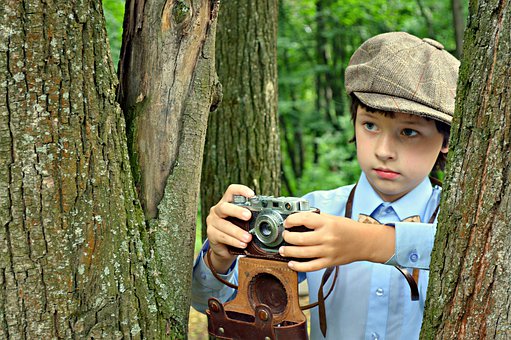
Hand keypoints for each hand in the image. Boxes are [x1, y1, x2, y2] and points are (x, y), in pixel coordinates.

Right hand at [205, 184, 254, 272]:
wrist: (224, 249)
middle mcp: (217, 210)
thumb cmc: (236, 231)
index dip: (241, 190)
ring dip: (237, 232)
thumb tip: (269, 216)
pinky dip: (234, 241)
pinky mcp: (211, 234)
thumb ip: (250, 217)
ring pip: (224, 225)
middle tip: (248, 216)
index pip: (231, 191)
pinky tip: (242, 244)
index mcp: (226, 203)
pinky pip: (222, 237)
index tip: (252, 195)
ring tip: (248, 238)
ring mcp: (212, 222)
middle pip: (224, 207)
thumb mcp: (243, 222)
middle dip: (237, 211)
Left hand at [279, 212, 394, 271]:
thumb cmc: (348, 228)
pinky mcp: (329, 262)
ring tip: (283, 249)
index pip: (304, 219)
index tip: (287, 223)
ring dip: (289, 252)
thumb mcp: (332, 218)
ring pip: (303, 253)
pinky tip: (291, 264)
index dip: (291, 220)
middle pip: (300, 239)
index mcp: (327, 223)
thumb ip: (316, 219)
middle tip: (284, 236)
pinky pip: (311, 266)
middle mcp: (327, 237)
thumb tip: (298, 219)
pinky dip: (299, 266)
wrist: (365, 242)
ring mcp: (328, 251)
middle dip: (287, 237)